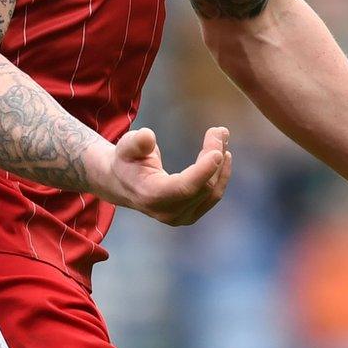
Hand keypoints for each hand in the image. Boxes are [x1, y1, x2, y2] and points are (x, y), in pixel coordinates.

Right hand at [89, 126, 231, 225]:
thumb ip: (136, 143)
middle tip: (219, 130)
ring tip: (222, 137)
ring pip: (212, 191)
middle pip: (202, 186)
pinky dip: (220, 175)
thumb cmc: (126, 161)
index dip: (203, 171)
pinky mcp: (191, 215)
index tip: (218, 152)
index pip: (184, 187)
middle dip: (214, 156)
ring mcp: (182, 217)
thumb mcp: (126, 147)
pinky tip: (223, 156)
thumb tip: (147, 136)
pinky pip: (213, 196)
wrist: (123, 183)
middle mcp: (168, 212)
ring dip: (221, 164)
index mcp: (151, 196)